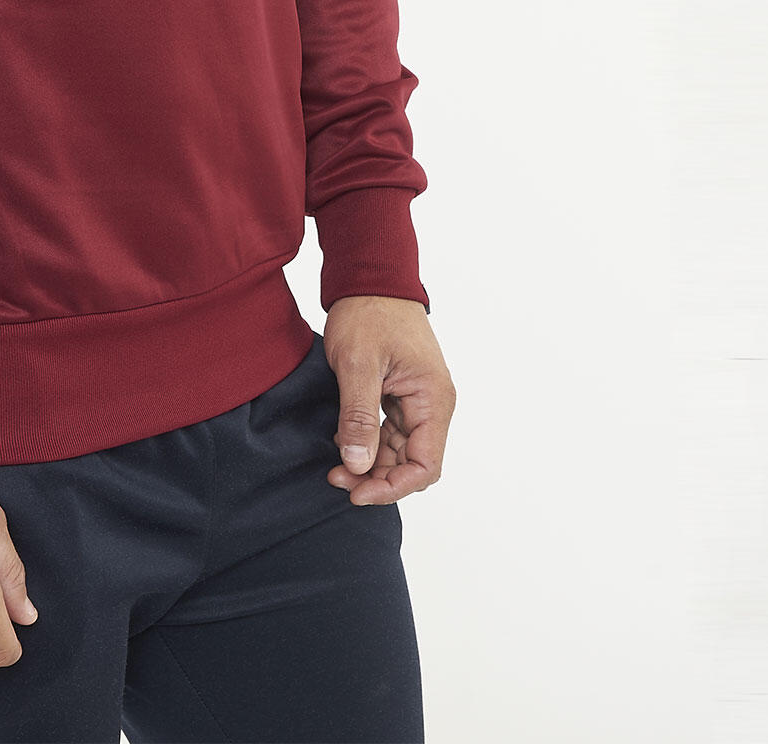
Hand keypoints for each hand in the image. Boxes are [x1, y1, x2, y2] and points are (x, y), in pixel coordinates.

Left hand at [322, 294, 454, 504]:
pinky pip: (389, 432)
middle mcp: (432, 404)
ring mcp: (417, 400)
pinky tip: (342, 441)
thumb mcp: (357, 364)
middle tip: (336, 476)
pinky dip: (368, 442)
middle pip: (412, 463)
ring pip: (399, 451)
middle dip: (376, 477)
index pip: (425, 466)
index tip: (356, 491)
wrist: (369, 276)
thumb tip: (358, 465)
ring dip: (370, 463)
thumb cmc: (368, 312)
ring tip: (335, 465)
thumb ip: (358, 416)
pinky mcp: (400, 394)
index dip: (393, 487)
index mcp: (433, 399)